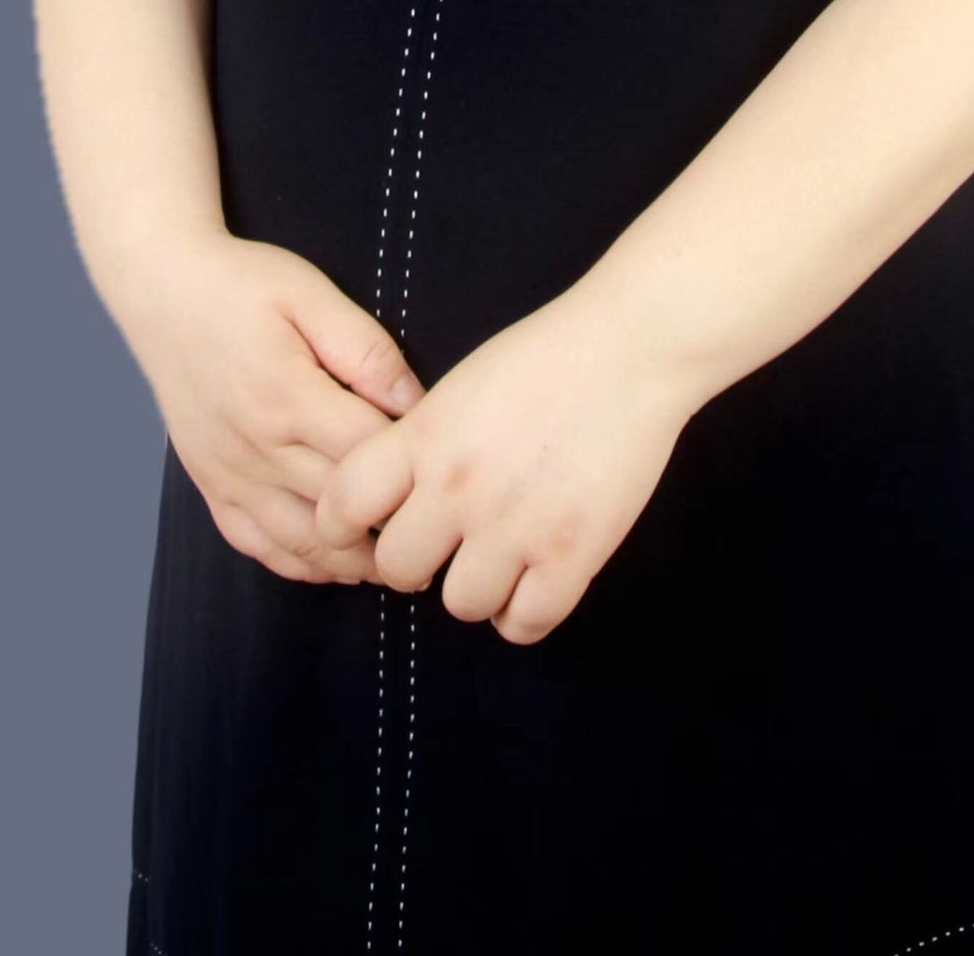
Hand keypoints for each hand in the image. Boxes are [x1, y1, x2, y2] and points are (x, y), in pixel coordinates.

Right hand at [121, 229, 426, 585]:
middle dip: (392, 522)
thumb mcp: (310, 295)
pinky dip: (297, 563)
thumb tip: (414, 401)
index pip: (368, 453)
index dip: (411, 463)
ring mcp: (228, 474)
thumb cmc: (240, 284)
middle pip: (340, 507)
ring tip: (396, 558)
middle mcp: (256, 448)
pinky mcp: (209, 484)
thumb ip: (366, 349)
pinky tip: (332, 561)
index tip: (442, 465)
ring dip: (351, 561)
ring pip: (300, 543)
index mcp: (288, 398)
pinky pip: (255, 544)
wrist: (161, 291)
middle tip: (437, 525)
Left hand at [311, 287, 697, 644]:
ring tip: (499, 561)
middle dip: (415, 561)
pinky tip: (534, 580)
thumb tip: (399, 497)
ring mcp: (516, 527)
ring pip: (459, 605)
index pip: (343, 504)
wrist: (630, 348)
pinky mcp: (571, 556)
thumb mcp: (461, 387)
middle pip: (397, 568)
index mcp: (426, 437)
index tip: (365, 529)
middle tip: (444, 544)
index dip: (343, 525)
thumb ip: (423, 441)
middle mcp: (459, 487)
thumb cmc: (548, 355)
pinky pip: (524, 624)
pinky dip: (523, 612)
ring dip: (475, 588)